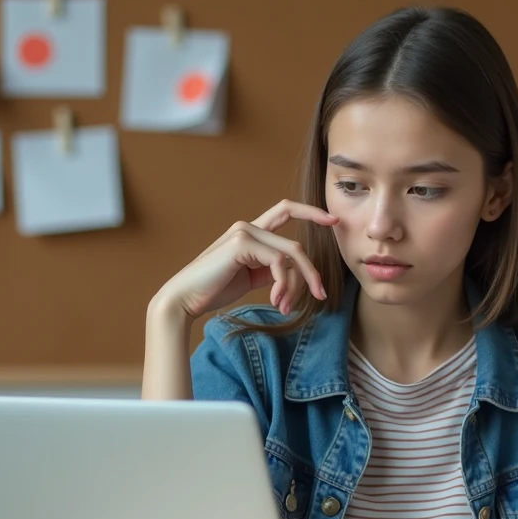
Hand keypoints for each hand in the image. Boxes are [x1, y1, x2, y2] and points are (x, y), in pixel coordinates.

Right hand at [152, 199, 338, 319]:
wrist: (184, 299)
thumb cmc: (214, 289)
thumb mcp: (250, 278)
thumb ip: (271, 270)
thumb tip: (294, 273)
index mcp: (250, 232)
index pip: (285, 211)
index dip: (310, 212)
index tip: (333, 220)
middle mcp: (247, 226)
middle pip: (295, 247)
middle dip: (311, 272)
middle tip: (321, 294)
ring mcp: (244, 232)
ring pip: (290, 255)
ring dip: (295, 285)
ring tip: (285, 307)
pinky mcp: (241, 243)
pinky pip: (278, 263)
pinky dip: (283, 285)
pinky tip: (275, 301)